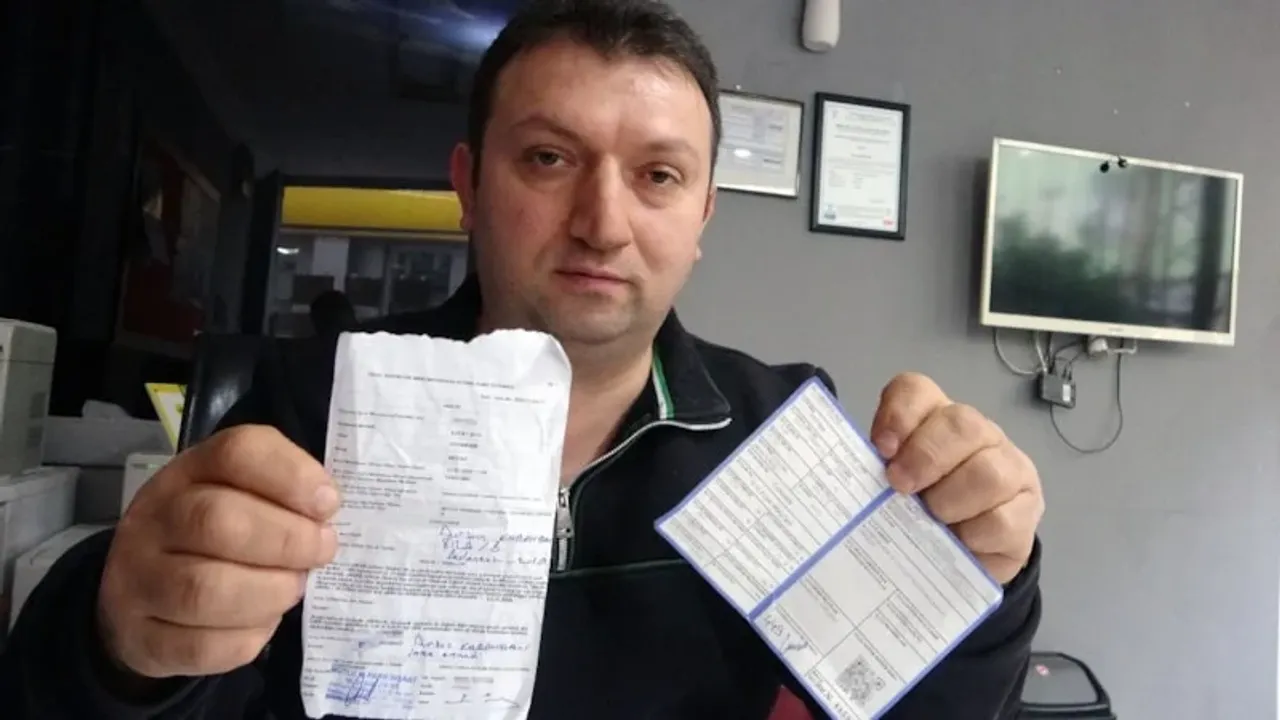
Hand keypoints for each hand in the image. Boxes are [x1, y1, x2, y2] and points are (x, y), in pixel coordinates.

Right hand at [98, 425, 340, 677]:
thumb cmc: (215, 535)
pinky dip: (248, 638)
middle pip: (217, 520)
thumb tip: (325, 508)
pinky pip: (202, 646)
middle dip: (288, 540)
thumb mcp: (245, 493)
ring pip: (206, 589)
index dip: (291, 476)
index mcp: (190, 472)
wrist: (141, 595)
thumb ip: (287, 490)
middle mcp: (154, 519)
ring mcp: (138, 580)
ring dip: (270, 592)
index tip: (328, 504)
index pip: (236, 453)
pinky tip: (262, 622)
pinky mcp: (142, 637)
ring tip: (293, 588)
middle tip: (322, 551)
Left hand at [869, 373, 1042, 583]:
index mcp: (935, 419)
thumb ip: (875, 474)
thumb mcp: (889, 488)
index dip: (898, 414)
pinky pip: (1004, 519)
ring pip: (988, 472)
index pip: (916, 391)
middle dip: (926, 456)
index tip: (881, 448)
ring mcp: (1010, 469)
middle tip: (900, 487)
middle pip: (961, 423)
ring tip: (932, 520)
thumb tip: (855, 482)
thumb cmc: (918, 511)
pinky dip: (974, 534)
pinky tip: (960, 542)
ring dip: (951, 500)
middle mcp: (978, 435)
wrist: (962, 557)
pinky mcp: (1028, 511)